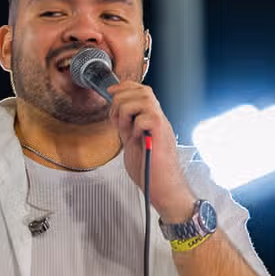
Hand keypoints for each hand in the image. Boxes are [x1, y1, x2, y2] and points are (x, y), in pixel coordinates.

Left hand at [106, 80, 193, 221]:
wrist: (163, 188)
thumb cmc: (150, 170)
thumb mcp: (132, 142)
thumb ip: (127, 127)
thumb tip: (116, 113)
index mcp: (152, 120)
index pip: (142, 91)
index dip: (125, 87)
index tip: (111, 92)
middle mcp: (158, 120)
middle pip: (143, 90)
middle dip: (122, 99)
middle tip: (116, 117)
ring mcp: (161, 126)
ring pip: (144, 99)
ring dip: (126, 111)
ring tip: (124, 128)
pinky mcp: (160, 135)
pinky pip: (145, 118)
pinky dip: (134, 125)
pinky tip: (134, 138)